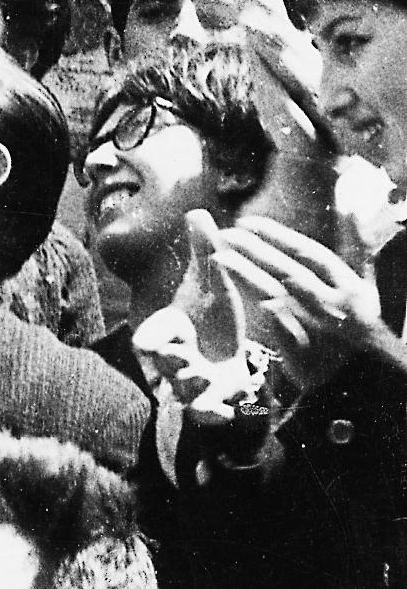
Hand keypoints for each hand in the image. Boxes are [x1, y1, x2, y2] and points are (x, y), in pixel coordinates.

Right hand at [132, 214, 279, 440]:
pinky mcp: (214, 399)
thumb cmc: (211, 313)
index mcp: (168, 329)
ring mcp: (193, 382)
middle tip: (183, 359)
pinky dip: (215, 414)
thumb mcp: (212, 281)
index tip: (149, 342)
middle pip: (166, 365)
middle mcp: (176, 358)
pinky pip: (208, 412)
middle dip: (172, 363)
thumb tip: (198, 211)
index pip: (150, 337)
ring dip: (194, 388)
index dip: (151, 339)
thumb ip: (204, 252)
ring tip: (208, 381)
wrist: (226, 349)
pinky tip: (231, 412)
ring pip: (184, 392)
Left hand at [210, 215, 403, 392]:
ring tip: (219, 257)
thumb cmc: (365, 327)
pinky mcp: (311, 356)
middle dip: (254, 250)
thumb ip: (357, 249)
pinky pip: (287, 333)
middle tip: (224, 232)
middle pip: (289, 270)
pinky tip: (250, 300)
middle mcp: (336, 305)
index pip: (307, 252)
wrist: (369, 380)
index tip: (245, 221)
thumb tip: (350, 208)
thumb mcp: (365, 288)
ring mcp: (323, 331)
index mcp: (349, 287)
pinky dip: (273, 317)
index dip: (276, 235)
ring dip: (249, 276)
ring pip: (281, 296)